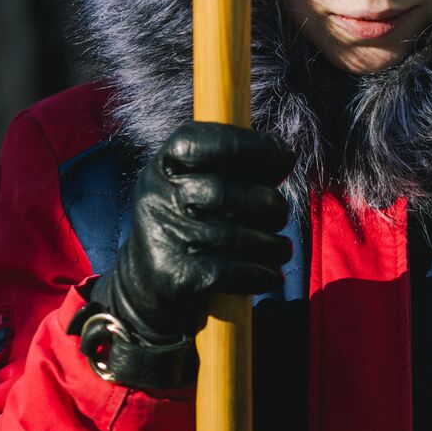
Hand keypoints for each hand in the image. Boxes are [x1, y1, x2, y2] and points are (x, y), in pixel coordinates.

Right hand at [92, 122, 294, 348]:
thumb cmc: (194, 225)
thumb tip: (284, 155)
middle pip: (225, 193)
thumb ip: (239, 167)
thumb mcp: (202, 184)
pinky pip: (232, 271)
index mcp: (165, 166)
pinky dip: (261, 273)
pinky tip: (270, 275)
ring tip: (280, 249)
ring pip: (236, 236)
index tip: (283, 156)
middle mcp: (157, 198)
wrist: (148, 288)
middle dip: (269, 204)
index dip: (249, 144)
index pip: (200, 142)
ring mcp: (164, 238)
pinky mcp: (176, 278)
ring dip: (272, 245)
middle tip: (279, 215)